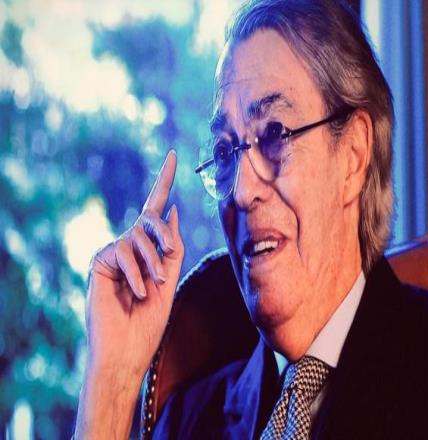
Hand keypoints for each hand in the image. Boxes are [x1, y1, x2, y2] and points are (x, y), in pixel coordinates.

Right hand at [87, 149, 183, 375]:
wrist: (128, 348)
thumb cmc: (150, 319)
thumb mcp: (171, 278)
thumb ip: (172, 246)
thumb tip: (173, 211)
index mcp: (149, 250)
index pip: (156, 211)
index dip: (164, 182)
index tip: (173, 155)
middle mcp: (130, 246)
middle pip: (149, 219)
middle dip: (163, 237)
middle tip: (168, 259)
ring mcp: (113, 252)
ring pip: (138, 236)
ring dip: (151, 263)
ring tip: (152, 288)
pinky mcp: (99, 260)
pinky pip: (121, 250)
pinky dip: (134, 271)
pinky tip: (136, 290)